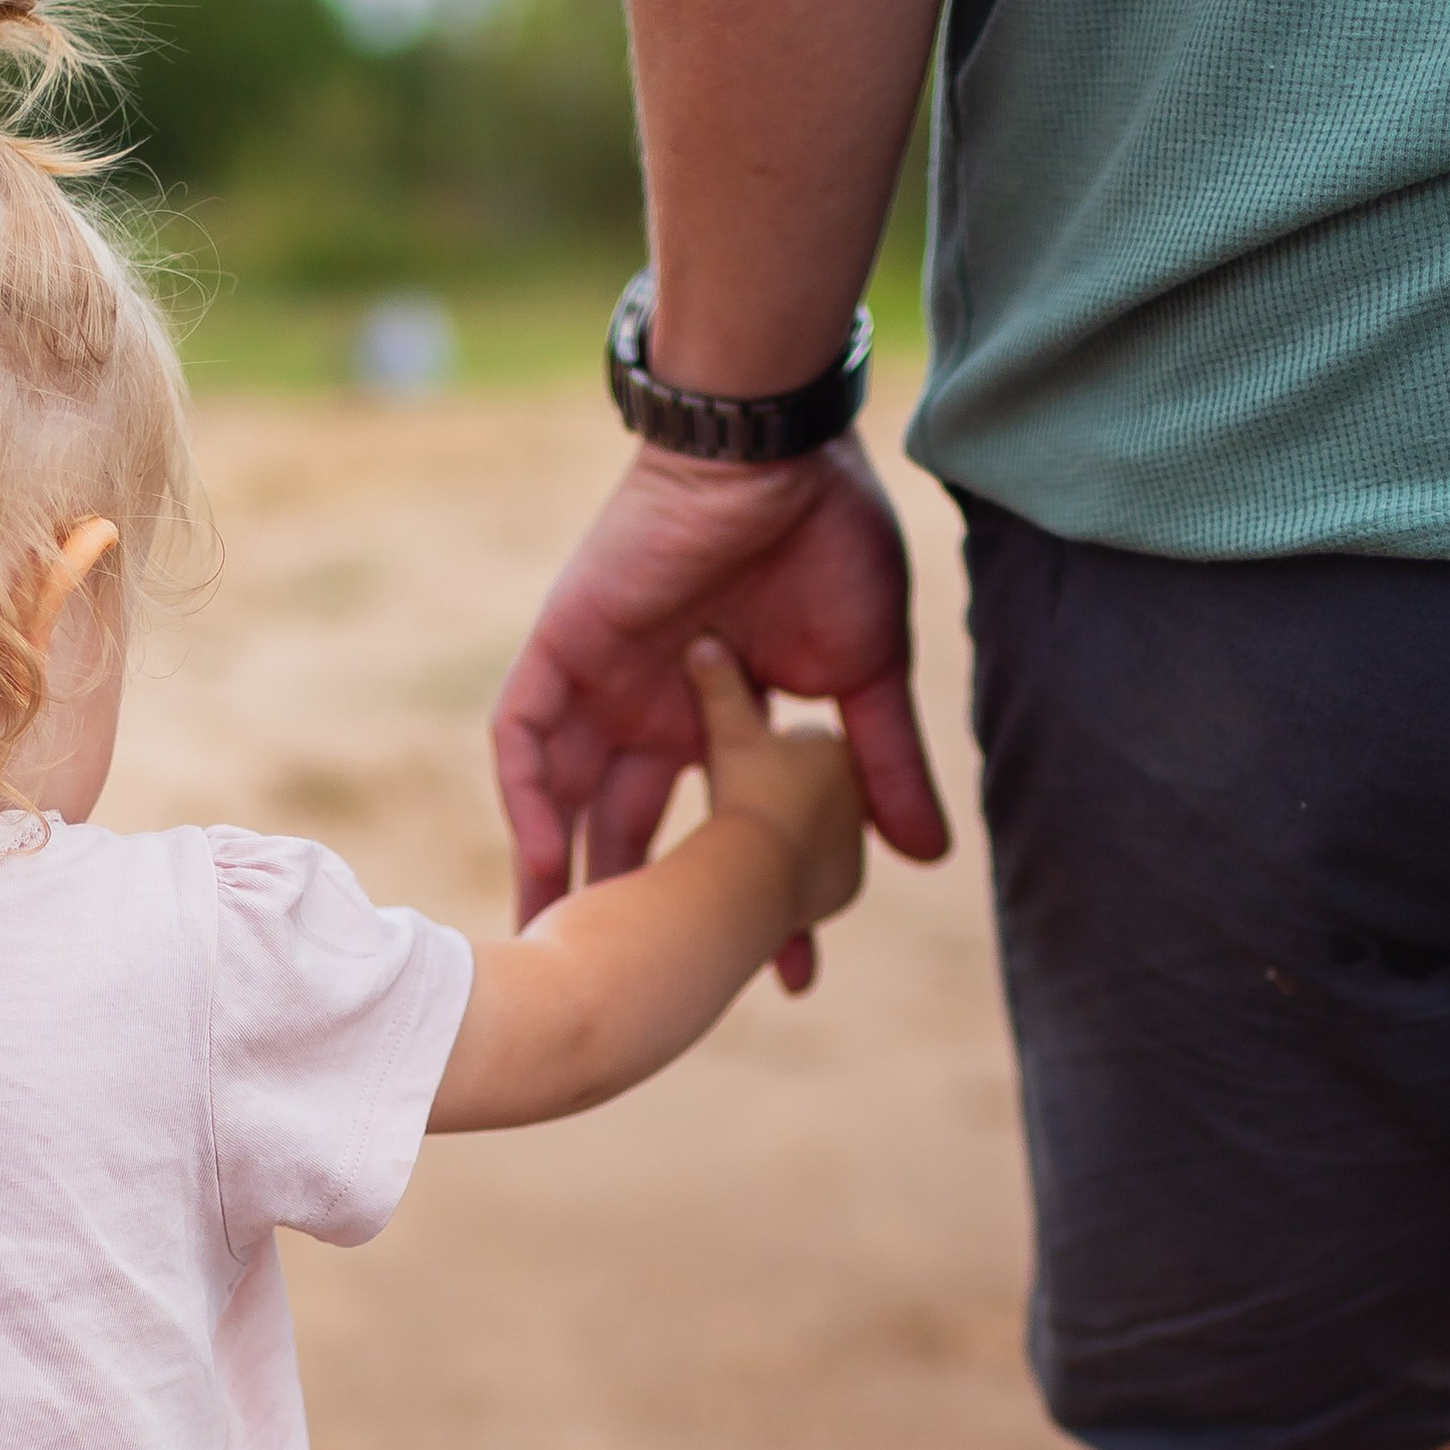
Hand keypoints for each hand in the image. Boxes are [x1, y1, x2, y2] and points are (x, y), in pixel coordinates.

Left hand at [492, 435, 949, 985]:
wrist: (775, 448)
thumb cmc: (828, 539)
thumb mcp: (864, 676)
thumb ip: (881, 765)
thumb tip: (926, 856)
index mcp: (718, 714)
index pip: (718, 832)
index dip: (742, 908)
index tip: (782, 981)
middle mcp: (651, 707)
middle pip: (635, 832)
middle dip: (643, 912)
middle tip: (647, 1001)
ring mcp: (601, 679)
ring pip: (566, 797)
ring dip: (561, 872)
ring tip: (559, 954)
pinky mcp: (562, 649)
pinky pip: (523, 739)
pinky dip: (528, 798)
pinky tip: (541, 857)